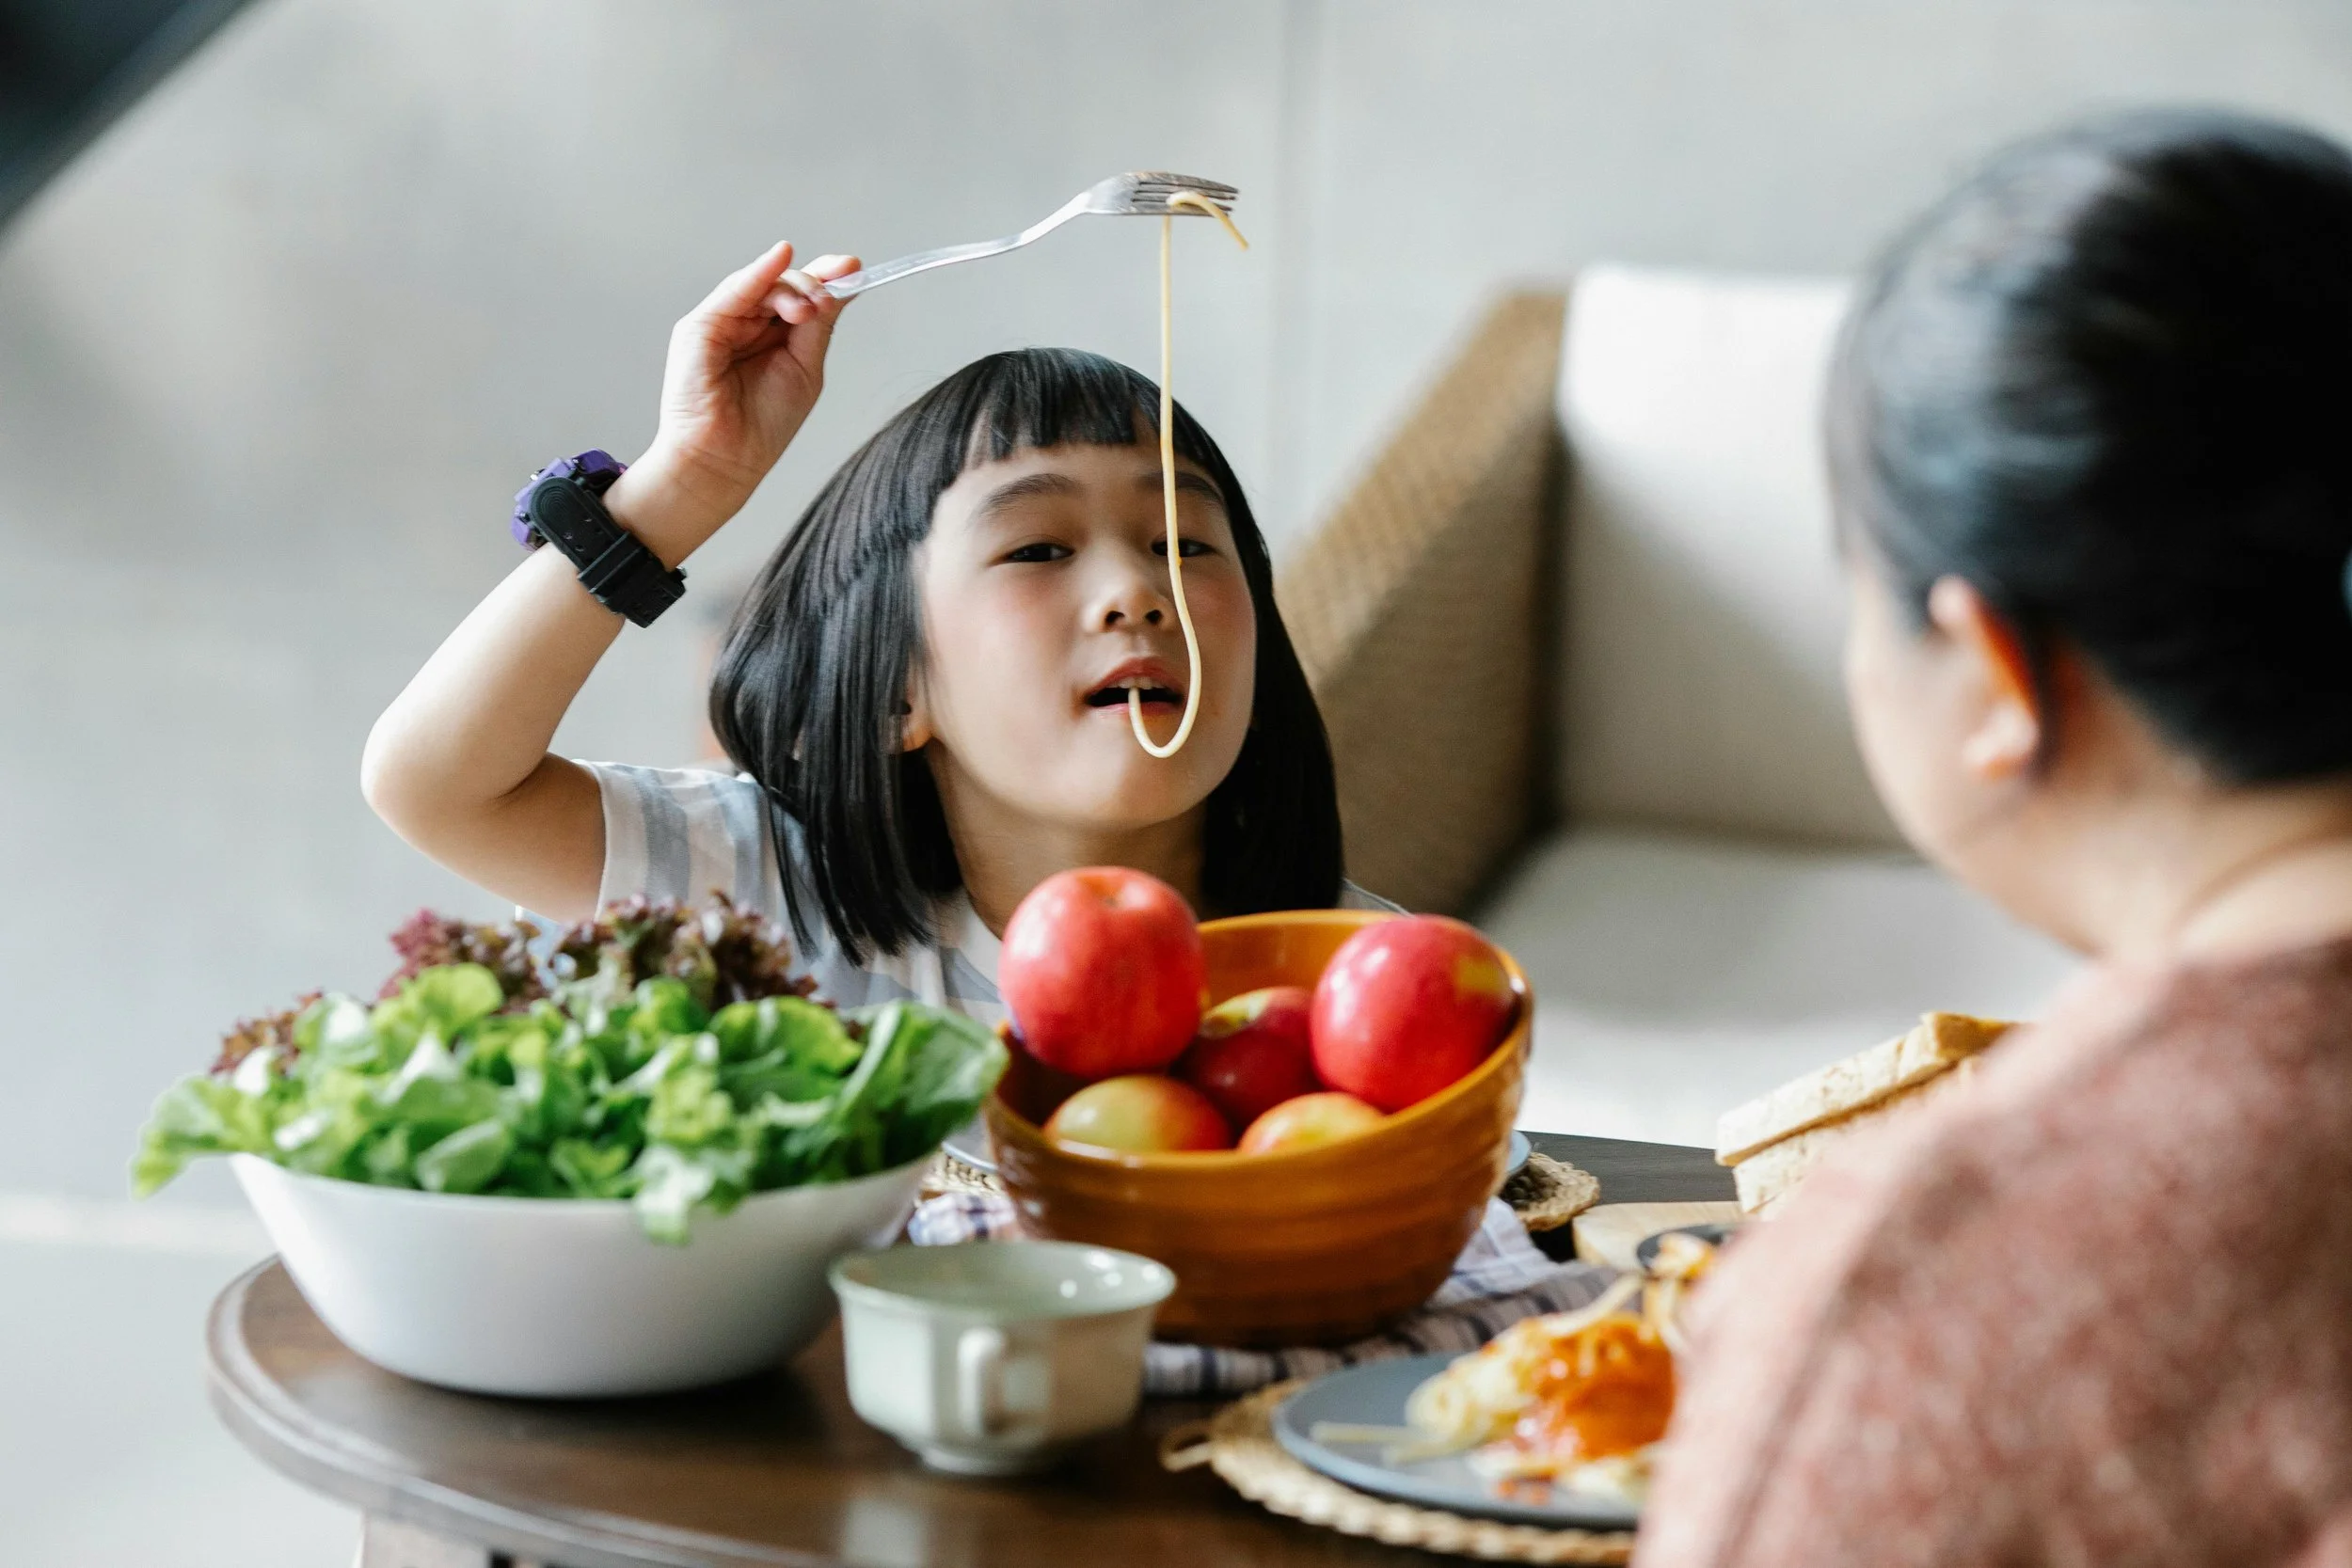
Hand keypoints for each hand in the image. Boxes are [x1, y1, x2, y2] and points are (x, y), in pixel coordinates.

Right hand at [640, 241, 858, 527]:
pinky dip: (759, 273)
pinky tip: (780, 258)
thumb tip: (844, 287)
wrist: (725, 460)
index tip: (854, 269)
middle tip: (830, 298)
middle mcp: (747, 322)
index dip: (826, 279)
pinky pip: (734, 291)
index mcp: (774, 334)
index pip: (801, 294)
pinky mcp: (700, 326)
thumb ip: (819, 327)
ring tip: (808, 310)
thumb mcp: (805, 368)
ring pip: (763, 284)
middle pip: (783, 283)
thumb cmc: (762, 425)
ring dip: (793, 288)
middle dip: (814, 283)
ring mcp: (723, 321)